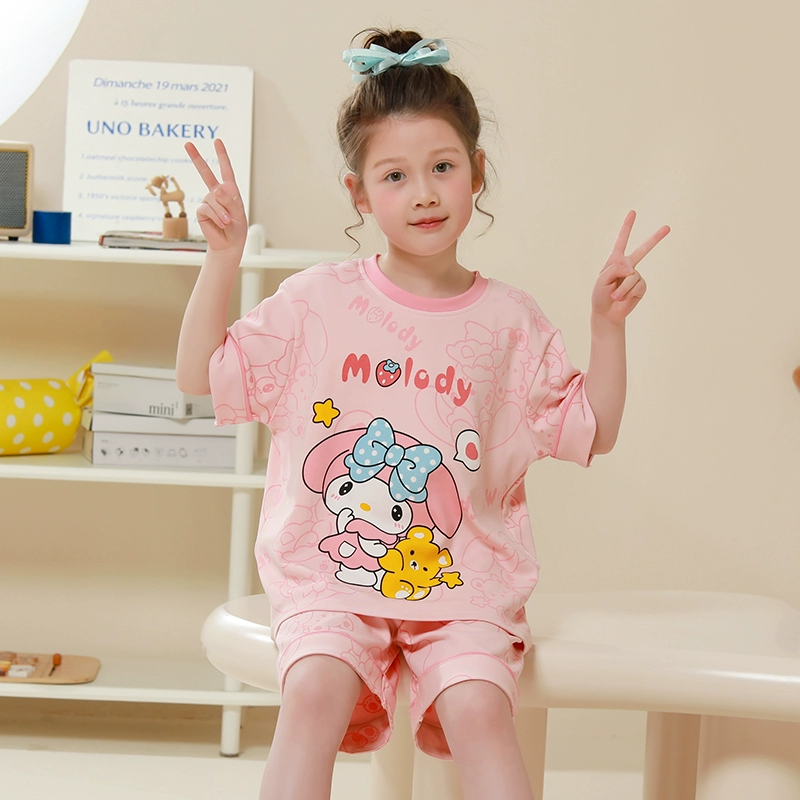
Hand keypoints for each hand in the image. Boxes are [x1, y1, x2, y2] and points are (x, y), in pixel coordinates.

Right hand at [185, 138, 246, 252]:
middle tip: (187, 143)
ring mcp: (208, 201)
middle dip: (196, 158)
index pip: (226, 170)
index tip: (217, 141)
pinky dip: (216, 216)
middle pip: (205, 173)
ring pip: (213, 200)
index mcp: (229, 190)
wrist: (229, 244)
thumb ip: (230, 201)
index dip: (222, 156)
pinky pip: (207, 209)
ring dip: (222, 213)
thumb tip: (216, 189)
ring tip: (228, 222)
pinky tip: (221, 223)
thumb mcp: (239, 214)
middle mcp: (216, 193)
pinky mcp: (201, 211)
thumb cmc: (237, 229)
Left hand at [592, 211, 669, 325]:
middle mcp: (627, 265)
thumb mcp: (601, 279)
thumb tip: (631, 268)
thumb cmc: (600, 295)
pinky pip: (637, 286)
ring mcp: (636, 276)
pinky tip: (622, 298)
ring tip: (614, 296)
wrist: (606, 313)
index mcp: (615, 260)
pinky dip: (628, 293)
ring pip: (632, 276)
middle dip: (656, 238)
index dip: (627, 227)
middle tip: (668, 227)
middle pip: (643, 249)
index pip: (622, 241)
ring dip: (622, 289)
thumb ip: (615, 269)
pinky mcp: (641, 287)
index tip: (633, 212)